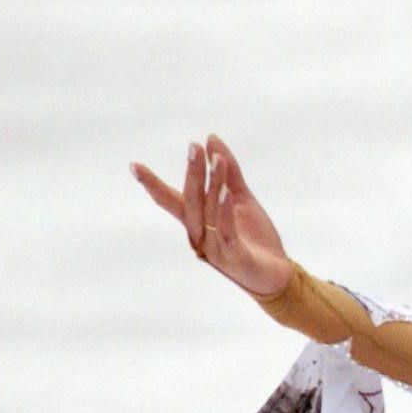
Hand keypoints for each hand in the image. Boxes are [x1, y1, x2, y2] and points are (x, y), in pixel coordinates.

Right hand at [133, 134, 295, 301]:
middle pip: (190, 201)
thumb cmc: (254, 237)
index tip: (133, 165)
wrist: (277, 273)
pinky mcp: (232, 258)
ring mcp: (213, 248)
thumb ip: (229, 173)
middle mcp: (199, 235)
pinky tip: (225, 193)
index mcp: (197, 222)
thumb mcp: (242, 199)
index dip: (153, 184)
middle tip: (193, 146)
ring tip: (217, 160)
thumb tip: (212, 139)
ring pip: (208, 213)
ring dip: (213, 184)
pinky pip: (225, 232)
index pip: (171, 200)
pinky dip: (224, 212)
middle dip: (192, 173)